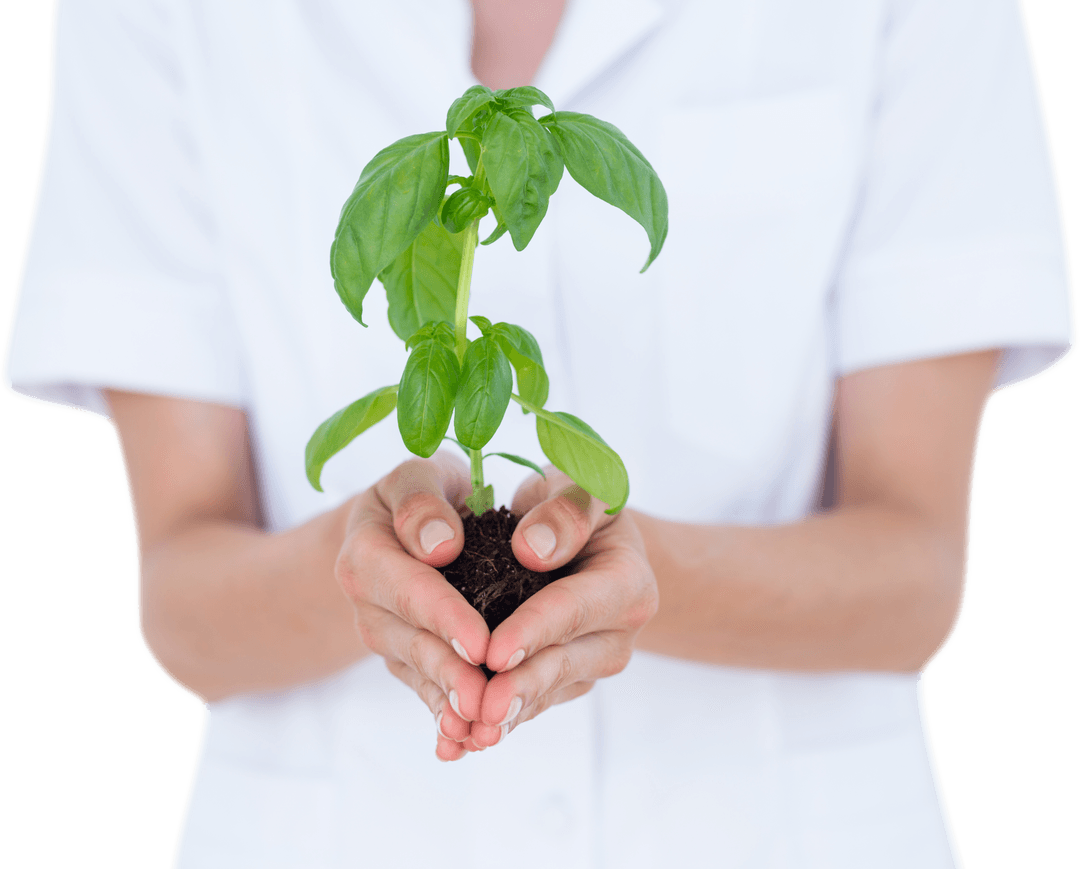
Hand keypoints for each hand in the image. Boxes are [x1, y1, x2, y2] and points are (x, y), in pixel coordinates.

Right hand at [335, 452, 489, 760]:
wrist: (402, 521)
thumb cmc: (423, 493)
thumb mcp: (419, 476)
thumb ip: (423, 500)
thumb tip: (439, 544)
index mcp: (367, 551)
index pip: (408, 587)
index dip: (444, 616)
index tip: (480, 643)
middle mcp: (367, 600)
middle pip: (410, 640)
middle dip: (449, 673)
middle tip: (484, 702)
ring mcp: (384, 635)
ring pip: (418, 672)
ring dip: (449, 703)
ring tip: (482, 731)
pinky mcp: (403, 658)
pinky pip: (423, 690)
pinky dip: (443, 718)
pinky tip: (464, 745)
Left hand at [467, 468, 658, 749]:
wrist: (583, 535)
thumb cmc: (574, 502)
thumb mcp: (578, 486)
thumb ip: (566, 511)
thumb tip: (533, 548)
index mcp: (628, 583)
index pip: (575, 608)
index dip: (535, 630)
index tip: (494, 652)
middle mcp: (616, 634)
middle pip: (562, 664)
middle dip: (520, 688)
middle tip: (481, 710)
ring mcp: (589, 664)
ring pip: (543, 693)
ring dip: (505, 714)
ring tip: (466, 734)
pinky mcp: (562, 681)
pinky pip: (528, 703)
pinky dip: (494, 718)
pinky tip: (458, 739)